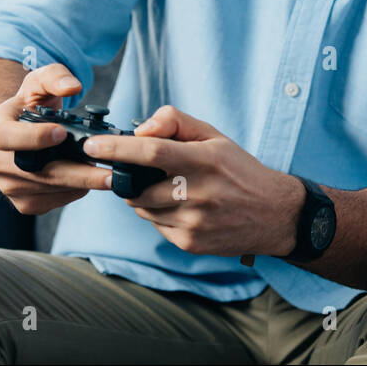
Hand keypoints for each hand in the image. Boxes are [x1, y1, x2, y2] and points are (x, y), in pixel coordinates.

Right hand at [0, 63, 113, 214]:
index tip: (62, 133)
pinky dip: (76, 192)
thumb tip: (73, 87)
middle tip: (108, 172)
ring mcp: (7, 185)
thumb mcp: (40, 82)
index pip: (6, 136)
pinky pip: (53, 201)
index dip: (33, 138)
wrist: (19, 134)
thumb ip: (55, 77)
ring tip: (110, 176)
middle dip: (75, 173)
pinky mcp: (23, 202)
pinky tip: (94, 181)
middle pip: (34, 173)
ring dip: (81, 185)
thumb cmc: (31, 106)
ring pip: (47, 190)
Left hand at [81, 105, 305, 259]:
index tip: (92, 146)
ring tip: (170, 189)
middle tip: (138, 171)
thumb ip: (176, 122)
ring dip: (144, 197)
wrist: (274, 214)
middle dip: (128, 178)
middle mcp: (197, 193)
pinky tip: (184, 208)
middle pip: (137, 186)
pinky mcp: (190, 243)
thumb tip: (140, 129)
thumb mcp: (215, 137)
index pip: (150, 153)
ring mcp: (193, 222)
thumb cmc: (240, 170)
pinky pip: (156, 226)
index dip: (116, 149)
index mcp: (204, 161)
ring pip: (143, 208)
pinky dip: (160, 215)